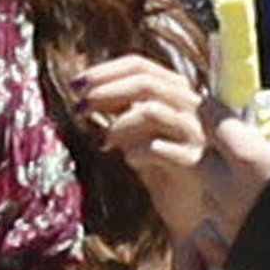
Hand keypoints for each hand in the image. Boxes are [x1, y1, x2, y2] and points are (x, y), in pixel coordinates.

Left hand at [71, 53, 208, 238]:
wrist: (188, 205)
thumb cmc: (159, 165)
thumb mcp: (136, 131)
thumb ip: (119, 108)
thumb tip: (85, 92)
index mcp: (175, 91)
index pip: (139, 65)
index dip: (105, 71)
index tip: (75, 85)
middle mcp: (188, 105)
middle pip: (144, 83)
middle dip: (105, 91)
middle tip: (78, 107)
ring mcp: (193, 132)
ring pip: (151, 111)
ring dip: (117, 123)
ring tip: (101, 141)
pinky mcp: (192, 161)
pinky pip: (158, 148)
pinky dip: (136, 151)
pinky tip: (128, 160)